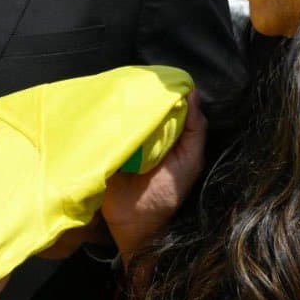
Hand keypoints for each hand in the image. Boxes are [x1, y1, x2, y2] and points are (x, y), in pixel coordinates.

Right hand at [102, 90, 206, 264]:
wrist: (135, 224)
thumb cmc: (166, 195)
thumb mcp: (190, 161)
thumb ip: (195, 130)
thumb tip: (193, 93)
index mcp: (168, 134)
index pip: (167, 103)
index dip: (165, 89)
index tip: (160, 76)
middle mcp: (146, 133)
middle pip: (143, 104)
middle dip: (141, 93)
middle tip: (136, 80)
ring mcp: (123, 139)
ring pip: (123, 113)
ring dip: (120, 104)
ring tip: (119, 91)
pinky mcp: (103, 146)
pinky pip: (103, 128)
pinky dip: (104, 119)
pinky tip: (104, 110)